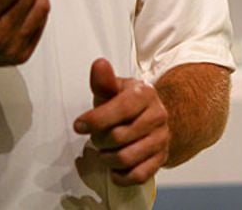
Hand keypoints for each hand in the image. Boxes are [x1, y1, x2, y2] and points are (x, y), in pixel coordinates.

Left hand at [73, 58, 169, 185]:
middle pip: (119, 137)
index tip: (79, 125)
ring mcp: (161, 139)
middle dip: (99, 140)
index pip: (120, 109)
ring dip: (107, 159)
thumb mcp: (114, 89)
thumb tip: (99, 64)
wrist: (154, 117)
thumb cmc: (127, 104)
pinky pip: (138, 175)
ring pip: (126, 158)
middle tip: (96, 137)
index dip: (96, 120)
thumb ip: (104, 80)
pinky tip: (115, 168)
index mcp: (145, 94)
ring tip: (104, 152)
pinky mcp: (161, 158)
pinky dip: (121, 176)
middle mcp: (157, 116)